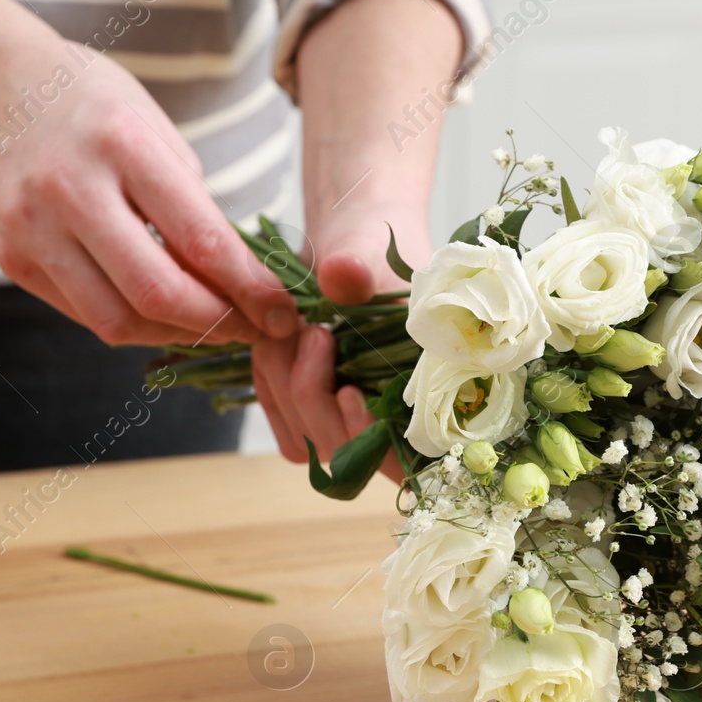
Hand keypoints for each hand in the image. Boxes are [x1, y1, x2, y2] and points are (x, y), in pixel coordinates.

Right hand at [0, 45, 297, 346]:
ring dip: (178, 336)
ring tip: (213, 326)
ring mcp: (32, 230)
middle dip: (220, 324)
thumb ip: (194, 208)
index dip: (251, 289)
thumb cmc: (95, 107)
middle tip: (255, 328)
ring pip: (118, 322)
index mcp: (122, 145)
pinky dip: (135, 323)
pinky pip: (86, 314)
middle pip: (158, 294)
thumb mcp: (157, 132)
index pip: (202, 241)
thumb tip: (244, 284)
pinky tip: (164, 313)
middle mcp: (69, 189)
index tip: (283, 311)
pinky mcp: (11, 260)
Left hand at [251, 203, 420, 469]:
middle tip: (312, 331)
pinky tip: (278, 342)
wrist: (350, 245)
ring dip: (284, 384)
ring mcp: (354, 424)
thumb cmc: (375, 247)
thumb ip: (358, 265)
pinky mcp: (317, 416)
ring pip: (308, 442)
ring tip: (294, 327)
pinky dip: (271, 384)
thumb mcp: (369, 248)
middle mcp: (396, 418)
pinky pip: (284, 423)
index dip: (376, 436)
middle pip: (348, 451)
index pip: (410, 456)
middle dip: (313, 392)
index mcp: (430, 387)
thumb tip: (342, 272)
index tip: (348, 391)